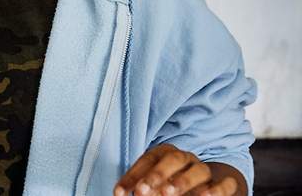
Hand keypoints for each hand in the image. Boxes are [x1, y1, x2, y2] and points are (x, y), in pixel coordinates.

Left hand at [114, 144, 239, 195]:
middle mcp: (185, 159)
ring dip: (183, 181)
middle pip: (173, 158)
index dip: (133, 175)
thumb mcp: (153, 184)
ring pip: (199, 169)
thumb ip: (142, 188)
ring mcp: (204, 170)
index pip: (147, 160)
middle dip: (156, 174)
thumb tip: (122, 195)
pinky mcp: (224, 183)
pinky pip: (225, 183)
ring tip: (168, 193)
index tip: (120, 192)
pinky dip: (216, 189)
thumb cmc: (170, 183)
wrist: (204, 186)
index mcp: (165, 154)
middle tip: (142, 191)